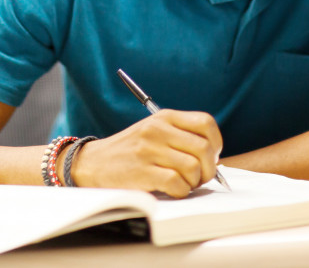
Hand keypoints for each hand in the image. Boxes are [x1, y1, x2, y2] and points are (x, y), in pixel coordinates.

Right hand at [70, 109, 222, 197]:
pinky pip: (177, 183)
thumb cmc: (130, 151)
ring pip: (193, 167)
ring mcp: (149, 150)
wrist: (92, 163)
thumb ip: (181, 136)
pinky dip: (180, 191)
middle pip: (204, 148)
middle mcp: (158, 130)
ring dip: (193, 182)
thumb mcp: (153, 131)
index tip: (212, 156)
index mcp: (164, 117)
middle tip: (200, 177)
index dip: (216, 142)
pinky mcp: (142, 172)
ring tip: (183, 183)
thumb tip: (213, 157)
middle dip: (209, 168)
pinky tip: (172, 190)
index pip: (205, 122)